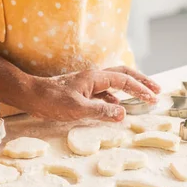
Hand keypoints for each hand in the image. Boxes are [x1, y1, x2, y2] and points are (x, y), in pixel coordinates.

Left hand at [25, 66, 160, 121]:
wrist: (30, 95)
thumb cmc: (51, 100)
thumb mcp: (77, 109)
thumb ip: (101, 111)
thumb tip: (123, 112)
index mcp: (93, 78)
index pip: (122, 79)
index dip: (139, 88)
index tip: (152, 97)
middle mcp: (91, 77)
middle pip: (121, 74)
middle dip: (139, 81)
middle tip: (155, 89)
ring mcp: (85, 84)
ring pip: (112, 83)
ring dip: (128, 89)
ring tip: (141, 97)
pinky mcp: (80, 91)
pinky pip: (103, 92)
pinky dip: (114, 98)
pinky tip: (116, 107)